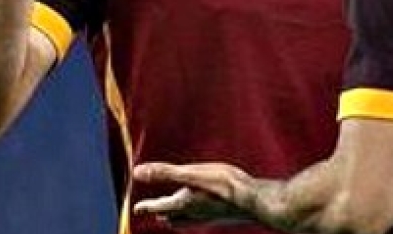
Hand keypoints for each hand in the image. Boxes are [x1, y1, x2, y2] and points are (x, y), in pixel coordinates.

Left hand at [132, 162, 254, 222]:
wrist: (255, 201)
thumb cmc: (224, 186)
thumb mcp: (192, 174)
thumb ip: (165, 173)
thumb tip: (137, 172)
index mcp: (184, 203)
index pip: (159, 206)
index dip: (147, 206)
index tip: (138, 208)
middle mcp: (195, 213)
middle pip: (173, 217)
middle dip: (163, 212)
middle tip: (155, 209)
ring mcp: (210, 216)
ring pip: (188, 220)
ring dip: (178, 216)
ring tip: (174, 212)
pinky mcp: (223, 215)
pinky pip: (203, 217)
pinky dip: (195, 213)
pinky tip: (205, 207)